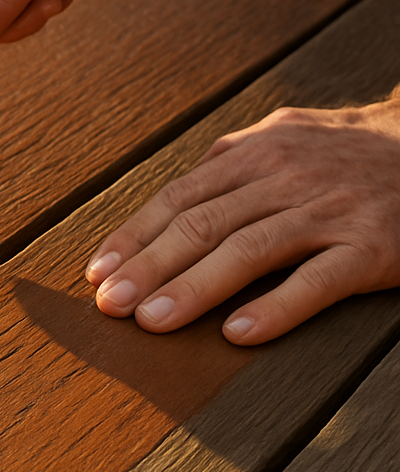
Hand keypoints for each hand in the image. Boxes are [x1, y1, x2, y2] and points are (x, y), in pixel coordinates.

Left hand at [86, 99, 399, 343]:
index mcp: (256, 154)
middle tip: (110, 304)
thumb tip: (174, 196)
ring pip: (248, 250)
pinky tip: (238, 332)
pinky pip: (317, 280)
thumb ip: (229, 163)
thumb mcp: (285, 138)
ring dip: (194, 288)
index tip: (98, 272)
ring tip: (153, 322)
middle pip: (201, 225)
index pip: (178, 198)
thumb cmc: (349, 152)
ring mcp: (329, 210)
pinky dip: (275, 307)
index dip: (134, 236)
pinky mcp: (372, 246)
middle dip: (148, 267)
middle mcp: (285, 177)